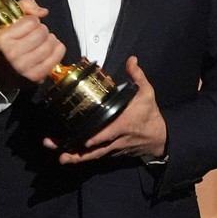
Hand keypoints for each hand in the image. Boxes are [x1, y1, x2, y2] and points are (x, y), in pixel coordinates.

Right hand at [0, 0, 64, 91]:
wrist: (2, 68)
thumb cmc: (9, 40)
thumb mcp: (11, 18)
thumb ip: (26, 6)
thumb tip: (43, 12)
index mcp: (2, 38)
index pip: (31, 21)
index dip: (32, 20)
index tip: (27, 25)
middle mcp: (11, 54)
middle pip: (42, 33)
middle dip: (42, 30)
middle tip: (36, 33)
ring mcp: (24, 67)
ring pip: (50, 44)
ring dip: (50, 39)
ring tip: (43, 41)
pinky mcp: (35, 76)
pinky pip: (56, 57)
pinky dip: (58, 50)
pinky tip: (51, 49)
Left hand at [45, 57, 167, 163]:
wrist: (160, 138)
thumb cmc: (151, 115)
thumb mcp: (147, 93)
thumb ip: (137, 76)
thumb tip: (132, 59)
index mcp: (124, 124)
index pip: (108, 132)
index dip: (95, 138)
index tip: (82, 139)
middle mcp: (116, 139)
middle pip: (94, 148)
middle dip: (76, 150)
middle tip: (56, 148)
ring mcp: (113, 148)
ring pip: (93, 155)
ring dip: (76, 157)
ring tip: (60, 156)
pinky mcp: (112, 152)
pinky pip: (95, 156)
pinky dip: (82, 158)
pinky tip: (68, 157)